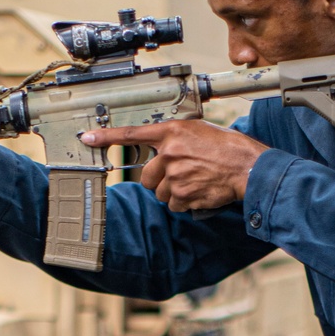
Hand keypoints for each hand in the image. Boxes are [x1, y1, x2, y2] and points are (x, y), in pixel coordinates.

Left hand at [80, 120, 266, 211]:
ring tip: (194, 181)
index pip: (132, 134)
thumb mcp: (198, 130)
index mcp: (172, 132)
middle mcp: (169, 153)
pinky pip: (173, 205)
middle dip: (158, 180)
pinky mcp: (183, 194)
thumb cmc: (226, 147)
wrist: (247, 166)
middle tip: (178, 175)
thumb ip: (174, 138)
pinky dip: (184, 203)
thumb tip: (161, 148)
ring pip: (159, 193)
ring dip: (172, 192)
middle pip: (146, 176)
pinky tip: (199, 192)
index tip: (87, 137)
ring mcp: (175, 175)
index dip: (106, 137)